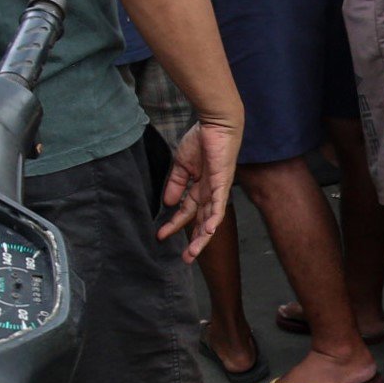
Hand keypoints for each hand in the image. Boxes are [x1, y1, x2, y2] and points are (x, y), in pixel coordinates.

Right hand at [159, 117, 242, 260]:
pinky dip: (214, 218)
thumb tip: (167, 203)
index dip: (174, 224)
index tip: (160, 235)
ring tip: (194, 253)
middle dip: (195, 241)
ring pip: (212, 219)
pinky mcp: (223, 183)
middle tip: (186, 259)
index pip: (187, 212)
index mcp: (200, 188)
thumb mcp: (182, 165)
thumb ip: (176, 184)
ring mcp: (218, 190)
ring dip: (203, 237)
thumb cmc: (201, 140)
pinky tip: (209, 231)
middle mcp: (210, 192)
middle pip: (202, 222)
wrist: (215, 123)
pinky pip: (220, 205)